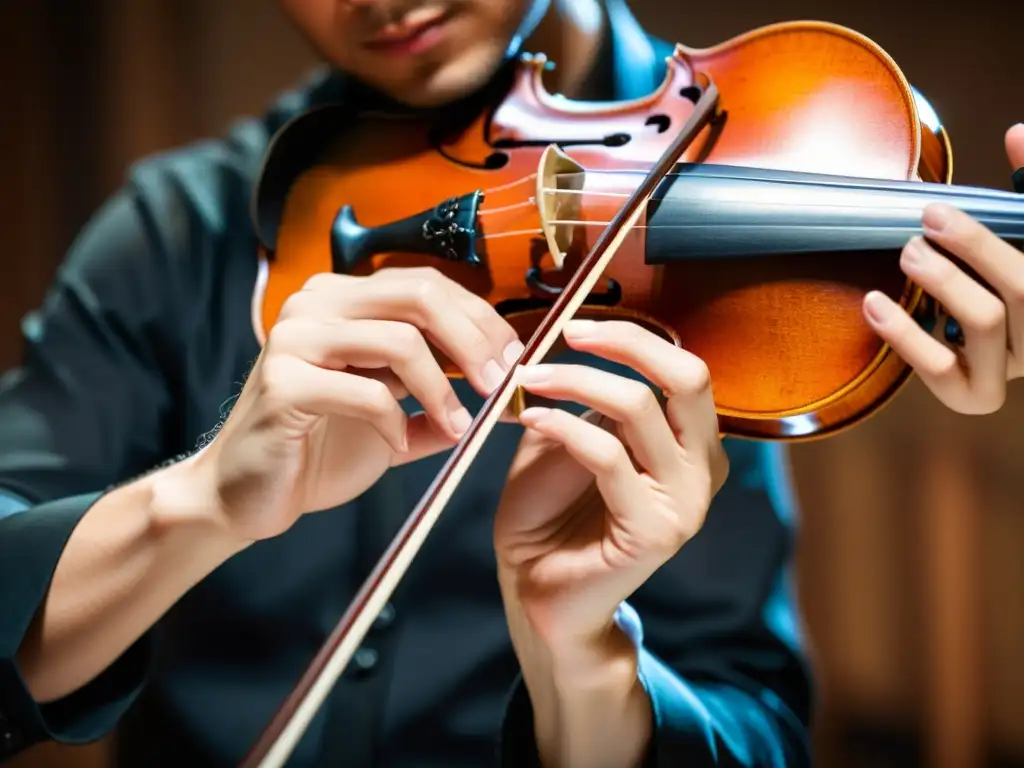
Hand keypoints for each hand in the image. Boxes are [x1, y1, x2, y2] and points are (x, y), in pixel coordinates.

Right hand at [189, 267, 522, 541]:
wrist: (248, 493)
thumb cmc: (322, 447)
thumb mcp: (395, 412)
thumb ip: (441, 392)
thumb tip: (509, 383)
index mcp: (343, 298)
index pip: (429, 285)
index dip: (482, 320)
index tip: (515, 362)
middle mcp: (316, 303)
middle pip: (420, 296)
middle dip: (474, 342)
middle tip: (501, 386)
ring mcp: (295, 338)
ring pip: (399, 340)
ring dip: (443, 390)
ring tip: (460, 429)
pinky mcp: (282, 382)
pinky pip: (367, 393)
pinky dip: (397, 424)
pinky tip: (399, 447)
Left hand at [493, 320, 728, 652]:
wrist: (536, 588)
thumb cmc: (549, 512)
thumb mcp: (565, 438)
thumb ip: (580, 397)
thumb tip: (569, 339)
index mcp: (690, 442)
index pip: (683, 369)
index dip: (633, 338)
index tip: (574, 325)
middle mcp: (703, 468)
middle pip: (687, 377)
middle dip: (625, 343)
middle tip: (567, 334)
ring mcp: (686, 501)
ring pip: (639, 409)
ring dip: (575, 382)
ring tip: (528, 382)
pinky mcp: (657, 531)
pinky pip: (608, 456)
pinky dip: (562, 426)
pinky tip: (531, 419)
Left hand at [863, 123, 1023, 413]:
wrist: (979, 358)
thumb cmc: (994, 283)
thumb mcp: (1008, 241)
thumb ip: (1023, 193)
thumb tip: (1016, 132)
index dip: (1020, 207)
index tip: (993, 160)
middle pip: (1023, 287)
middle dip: (976, 245)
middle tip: (929, 218)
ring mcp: (1015, 370)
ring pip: (986, 320)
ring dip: (943, 279)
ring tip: (907, 251)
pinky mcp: (973, 398)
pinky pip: (939, 368)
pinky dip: (904, 333)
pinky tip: (873, 302)